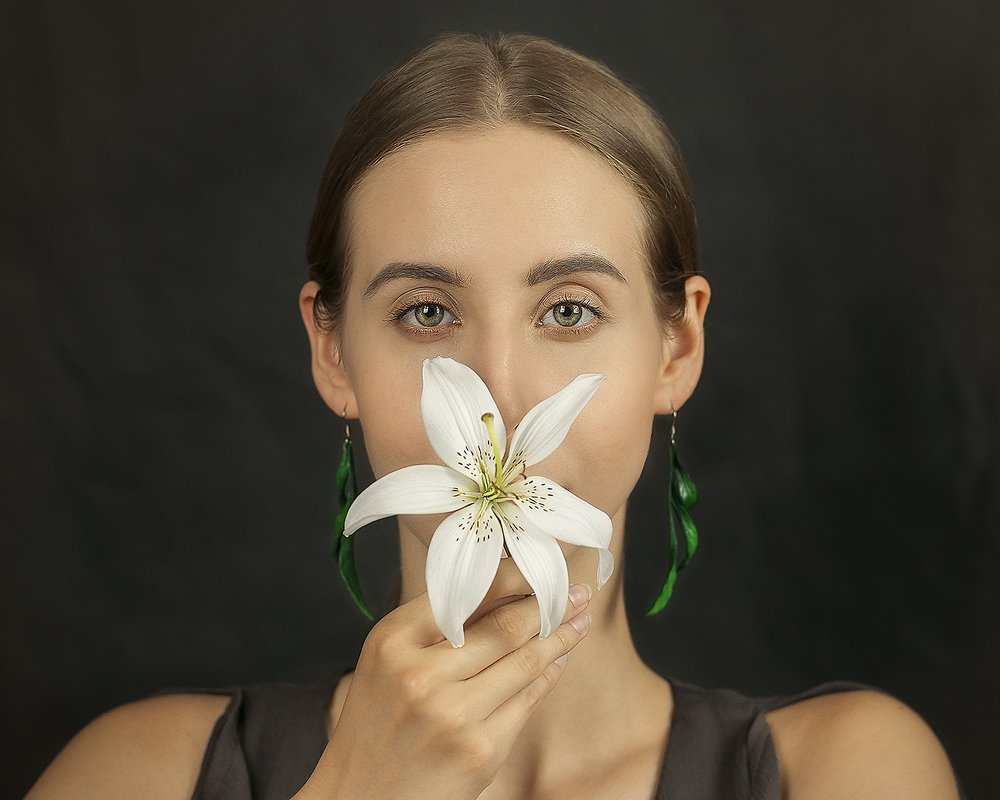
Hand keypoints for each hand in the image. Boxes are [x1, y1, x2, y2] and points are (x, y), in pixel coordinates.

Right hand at [296, 562, 592, 799]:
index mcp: (393, 641)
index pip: (467, 594)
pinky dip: (548, 675)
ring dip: (560, 636)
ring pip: (524, 660)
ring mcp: (453, 714)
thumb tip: (504, 587)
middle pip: (504, 625)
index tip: (541, 567)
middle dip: (549, 604)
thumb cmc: (377, 724)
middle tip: (578, 590)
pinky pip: (527, 700)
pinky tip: (559, 660)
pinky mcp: (481, 749)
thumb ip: (435, 626)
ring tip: (580, 620)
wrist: (359, 797)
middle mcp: (420, 674)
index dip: (514, 576)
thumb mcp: (387, 662)